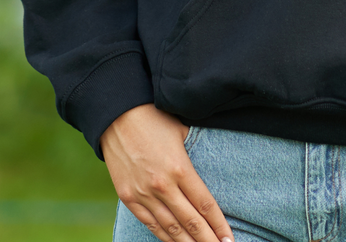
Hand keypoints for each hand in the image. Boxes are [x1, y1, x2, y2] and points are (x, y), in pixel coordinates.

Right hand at [101, 104, 233, 241]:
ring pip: (171, 229)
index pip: (205, 204)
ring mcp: (144, 194)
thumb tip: (211, 163)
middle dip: (208, 240)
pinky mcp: (129, 198)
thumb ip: (195, 153)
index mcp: (180, 168)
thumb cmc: (154, 118)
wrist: (116, 116)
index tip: (229, 238)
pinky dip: (165, 237)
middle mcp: (163, 186)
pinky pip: (151, 224)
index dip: (218, 225)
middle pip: (191, 222)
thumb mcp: (182, 131)